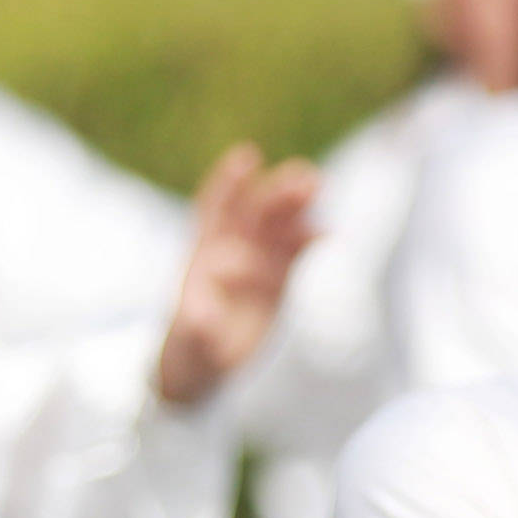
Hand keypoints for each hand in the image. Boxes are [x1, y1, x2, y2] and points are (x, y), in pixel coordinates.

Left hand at [151, 145, 321, 408]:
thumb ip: (197, 329)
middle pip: (255, 210)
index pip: (215, 208)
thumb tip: (202, 319)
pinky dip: (310, 238)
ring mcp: (259, 257)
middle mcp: (232, 246)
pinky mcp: (280, 273)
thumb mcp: (190, 341)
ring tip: (316, 184)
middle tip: (303, 179)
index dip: (230, 182)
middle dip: (277, 192)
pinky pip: (296, 249)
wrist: (208, 359)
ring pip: (279, 222)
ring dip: (297, 203)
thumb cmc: (190, 344)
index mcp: (203, 251)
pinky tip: (328, 232)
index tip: (247, 158)